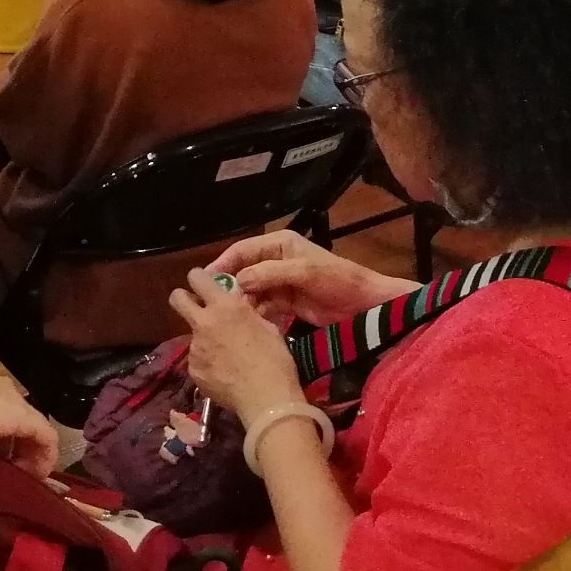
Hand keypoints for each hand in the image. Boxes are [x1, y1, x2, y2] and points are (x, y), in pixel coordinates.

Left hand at [0, 368, 57, 520]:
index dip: (47, 459)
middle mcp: (14, 399)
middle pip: (39, 426)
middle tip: (18, 472)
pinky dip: (10, 424)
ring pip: (25, 415)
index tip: (32, 477)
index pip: (48, 436)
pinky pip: (12, 406)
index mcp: (13, 417)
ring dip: (21, 437)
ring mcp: (3, 387)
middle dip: (34, 451)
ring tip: (4, 459)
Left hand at [169, 268, 302, 421]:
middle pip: (177, 299)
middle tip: (197, 309)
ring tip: (226, 357)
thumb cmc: (274, 359)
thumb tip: (240, 305)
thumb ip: (247, 312)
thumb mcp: (267, 327)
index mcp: (223, 306)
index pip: (196, 277)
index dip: (199, 279)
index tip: (206, 285)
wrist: (265, 399)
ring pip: (192, 335)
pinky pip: (197, 360)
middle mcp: (203, 323)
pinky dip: (207, 364)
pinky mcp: (193, 370)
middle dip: (183, 299)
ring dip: (204, 339)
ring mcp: (194, 348)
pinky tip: (224, 374)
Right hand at [209, 229, 404, 326]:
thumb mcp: (305, 273)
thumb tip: (239, 281)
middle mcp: (276, 260)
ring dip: (242, 303)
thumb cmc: (338, 280)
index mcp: (280, 244)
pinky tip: (246, 326)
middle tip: (214, 304)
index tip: (205, 279)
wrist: (365, 305)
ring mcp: (280, 282)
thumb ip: (271, 274)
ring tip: (228, 318)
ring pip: (251, 291)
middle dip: (230, 286)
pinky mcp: (286, 303)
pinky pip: (263, 306)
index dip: (224, 263)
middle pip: (244, 271)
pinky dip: (255, 315)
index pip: (244, 249)